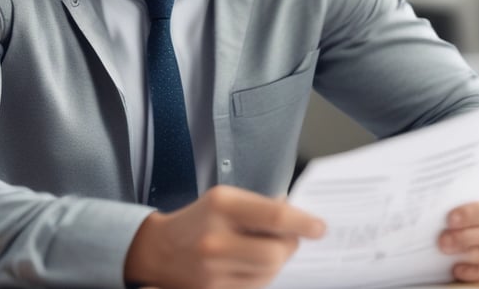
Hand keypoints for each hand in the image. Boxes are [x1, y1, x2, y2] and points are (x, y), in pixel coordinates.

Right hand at [124, 185, 324, 288]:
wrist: (158, 251)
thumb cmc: (200, 219)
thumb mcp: (225, 199)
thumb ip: (260, 206)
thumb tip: (298, 215)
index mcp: (221, 205)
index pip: (275, 217)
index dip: (303, 223)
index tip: (319, 228)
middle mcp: (216, 238)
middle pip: (276, 253)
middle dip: (289, 246)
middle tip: (288, 238)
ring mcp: (213, 270)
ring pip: (270, 273)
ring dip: (276, 262)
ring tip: (261, 249)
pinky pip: (256, 287)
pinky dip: (260, 277)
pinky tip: (247, 264)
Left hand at [438, 183, 478, 281]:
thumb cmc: (475, 195)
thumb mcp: (471, 186)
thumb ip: (457, 188)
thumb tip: (430, 191)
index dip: (471, 214)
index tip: (450, 219)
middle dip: (466, 238)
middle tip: (442, 239)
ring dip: (467, 255)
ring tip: (445, 250)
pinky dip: (473, 272)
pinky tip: (457, 269)